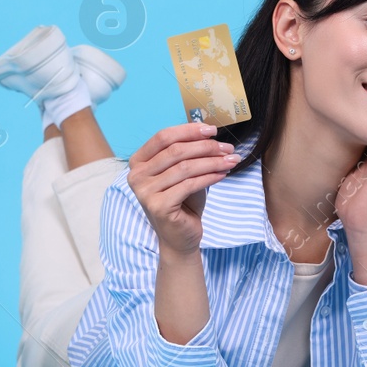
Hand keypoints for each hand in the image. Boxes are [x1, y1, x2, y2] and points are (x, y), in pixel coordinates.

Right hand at [127, 122, 241, 255]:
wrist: (179, 236)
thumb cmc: (182, 201)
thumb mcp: (183, 172)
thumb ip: (188, 152)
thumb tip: (208, 132)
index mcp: (138, 162)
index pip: (163, 137)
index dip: (188, 130)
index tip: (212, 130)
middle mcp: (136, 176)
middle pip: (175, 151)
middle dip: (205, 147)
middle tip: (228, 148)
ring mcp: (145, 192)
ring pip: (185, 167)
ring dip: (212, 162)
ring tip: (230, 160)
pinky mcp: (159, 206)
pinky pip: (189, 185)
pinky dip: (209, 177)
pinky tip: (223, 175)